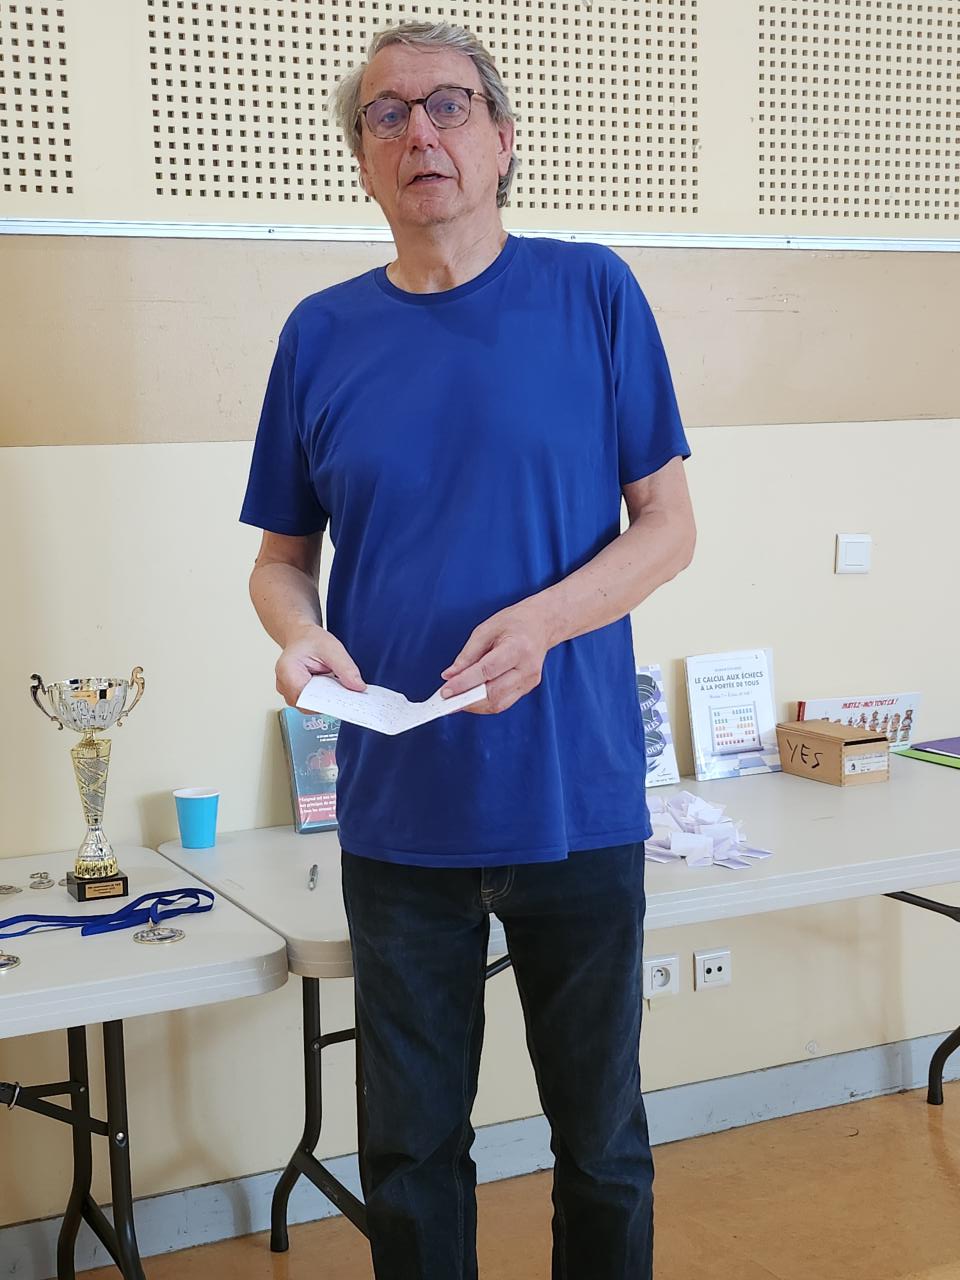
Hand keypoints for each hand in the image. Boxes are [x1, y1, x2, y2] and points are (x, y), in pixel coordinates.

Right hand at [275, 625, 365, 708]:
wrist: (301, 637)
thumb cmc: (310, 640)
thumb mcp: (332, 648)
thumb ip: (346, 668)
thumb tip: (358, 687)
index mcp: (288, 671)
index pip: (307, 698)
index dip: (326, 701)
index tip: (343, 700)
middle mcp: (284, 684)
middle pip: (308, 705)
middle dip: (328, 702)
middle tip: (345, 694)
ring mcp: (288, 691)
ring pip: (310, 707)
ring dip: (325, 700)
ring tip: (337, 687)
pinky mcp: (296, 695)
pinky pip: (311, 704)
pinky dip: (323, 698)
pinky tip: (332, 689)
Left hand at [440, 600, 552, 714]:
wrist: (542, 623)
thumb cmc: (514, 622)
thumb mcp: (486, 629)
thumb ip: (467, 654)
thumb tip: (450, 676)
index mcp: (518, 648)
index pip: (487, 671)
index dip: (464, 683)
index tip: (445, 691)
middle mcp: (527, 668)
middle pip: (493, 693)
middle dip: (466, 699)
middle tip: (445, 699)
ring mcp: (530, 681)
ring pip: (497, 704)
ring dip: (473, 705)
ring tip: (455, 699)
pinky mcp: (527, 688)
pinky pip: (502, 703)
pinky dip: (483, 703)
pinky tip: (470, 698)